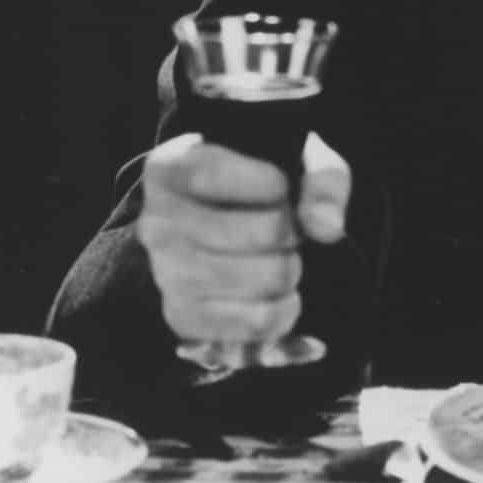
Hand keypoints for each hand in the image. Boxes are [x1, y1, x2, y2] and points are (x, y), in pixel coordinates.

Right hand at [137, 131, 350, 348]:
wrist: (214, 224)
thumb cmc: (258, 182)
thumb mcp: (295, 159)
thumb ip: (322, 180)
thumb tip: (326, 227)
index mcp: (170, 169)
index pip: (239, 178)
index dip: (275, 184)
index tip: (279, 185)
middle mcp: (156, 223)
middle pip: (268, 232)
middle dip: (293, 232)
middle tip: (284, 229)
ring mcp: (166, 274)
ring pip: (268, 279)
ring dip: (290, 269)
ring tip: (279, 257)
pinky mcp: (183, 317)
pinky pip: (258, 322)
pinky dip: (284, 310)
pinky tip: (277, 293)